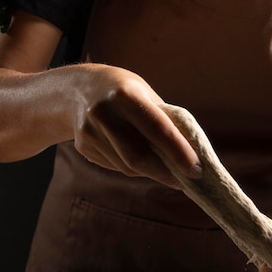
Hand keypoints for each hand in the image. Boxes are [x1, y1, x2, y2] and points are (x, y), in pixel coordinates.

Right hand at [71, 65, 201, 187]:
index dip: (179, 153)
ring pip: (127, 166)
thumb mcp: (144, 94)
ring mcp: (90, 131)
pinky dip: (132, 168)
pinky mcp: (83, 145)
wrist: (75, 89)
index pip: (159, 130)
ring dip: (150, 173)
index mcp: (126, 95)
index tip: (196, 170)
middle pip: (138, 157)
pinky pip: (115, 166)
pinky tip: (137, 159)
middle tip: (183, 182)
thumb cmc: (123, 91)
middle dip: (164, 173)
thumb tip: (189, 154)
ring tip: (164, 171)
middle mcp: (104, 113)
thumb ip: (163, 120)